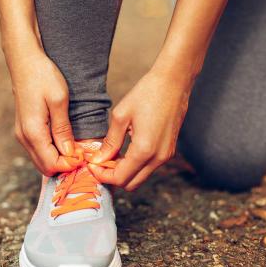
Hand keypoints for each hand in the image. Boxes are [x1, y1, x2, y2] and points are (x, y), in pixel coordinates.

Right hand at [7, 48, 76, 175]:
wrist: (24, 60)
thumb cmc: (43, 76)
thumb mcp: (59, 100)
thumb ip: (63, 130)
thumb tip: (70, 153)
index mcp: (33, 132)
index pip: (51, 164)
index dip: (70, 165)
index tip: (85, 156)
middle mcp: (24, 137)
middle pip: (45, 167)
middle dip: (65, 165)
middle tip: (83, 155)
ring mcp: (22, 134)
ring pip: (41, 160)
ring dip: (59, 159)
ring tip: (77, 148)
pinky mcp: (24, 129)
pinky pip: (39, 150)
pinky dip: (52, 152)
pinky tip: (66, 141)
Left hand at [89, 69, 191, 189]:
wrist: (173, 82)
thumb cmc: (147, 94)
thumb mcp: (121, 116)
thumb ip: (110, 142)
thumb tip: (98, 159)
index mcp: (144, 150)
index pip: (120, 178)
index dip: (102, 175)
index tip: (91, 165)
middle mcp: (158, 158)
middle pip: (131, 184)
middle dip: (113, 177)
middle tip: (99, 162)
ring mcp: (166, 156)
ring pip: (140, 177)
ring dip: (124, 172)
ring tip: (110, 155)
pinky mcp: (169, 151)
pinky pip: (148, 167)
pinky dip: (135, 165)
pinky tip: (124, 150)